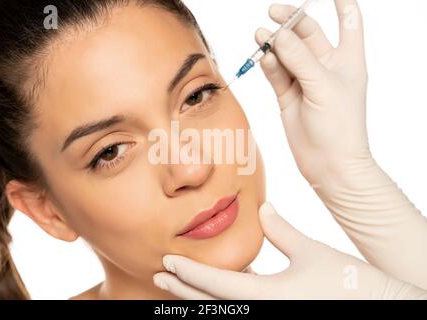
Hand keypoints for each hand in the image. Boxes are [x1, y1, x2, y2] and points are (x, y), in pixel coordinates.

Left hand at [153, 202, 426, 299]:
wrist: (380, 306)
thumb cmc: (348, 281)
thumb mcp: (311, 252)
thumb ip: (281, 231)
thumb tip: (262, 208)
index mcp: (268, 295)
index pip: (215, 284)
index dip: (188, 273)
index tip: (167, 263)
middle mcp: (264, 311)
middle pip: (211, 303)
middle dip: (183, 290)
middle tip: (160, 276)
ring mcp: (270, 316)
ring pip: (224, 309)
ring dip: (199, 297)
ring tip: (179, 284)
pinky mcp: (279, 314)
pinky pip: (243, 308)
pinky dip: (225, 299)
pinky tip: (220, 287)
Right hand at [255, 0, 370, 183]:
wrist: (329, 163)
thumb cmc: (340, 126)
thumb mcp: (322, 85)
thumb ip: (299, 58)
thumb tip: (277, 35)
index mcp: (347, 59)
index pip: (348, 19)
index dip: (340, 1)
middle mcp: (326, 66)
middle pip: (308, 32)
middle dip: (291, 21)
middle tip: (273, 14)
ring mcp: (304, 80)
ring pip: (287, 52)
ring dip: (274, 42)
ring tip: (260, 36)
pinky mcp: (288, 95)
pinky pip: (275, 72)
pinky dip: (268, 63)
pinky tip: (263, 57)